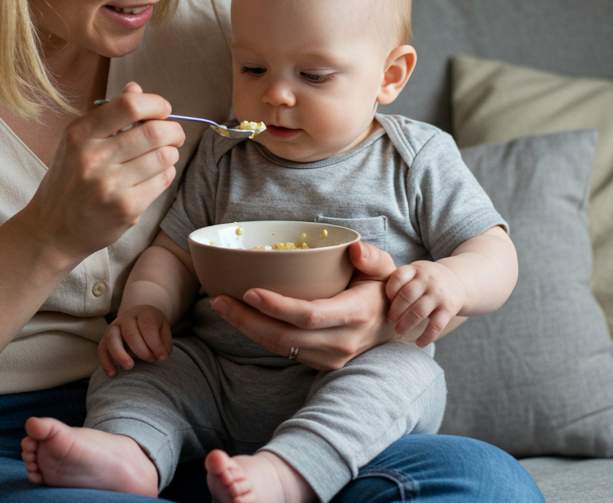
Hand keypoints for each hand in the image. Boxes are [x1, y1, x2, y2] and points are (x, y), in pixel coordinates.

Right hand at [20, 83, 184, 263]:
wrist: (52, 229)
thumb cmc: (69, 181)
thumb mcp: (78, 142)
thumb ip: (109, 115)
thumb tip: (137, 88)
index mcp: (80, 134)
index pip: (129, 105)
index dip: (155, 103)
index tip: (162, 110)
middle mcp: (92, 158)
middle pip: (154, 132)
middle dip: (173, 130)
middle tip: (173, 134)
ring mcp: (109, 185)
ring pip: (164, 156)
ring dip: (171, 153)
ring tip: (162, 156)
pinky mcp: (125, 209)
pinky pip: (163, 181)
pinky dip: (166, 174)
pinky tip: (155, 175)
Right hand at [99, 304, 171, 376]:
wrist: (139, 316)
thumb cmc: (154, 327)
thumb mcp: (164, 330)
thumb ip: (164, 343)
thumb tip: (161, 357)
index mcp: (144, 314)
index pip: (147, 326)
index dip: (155, 343)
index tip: (163, 357)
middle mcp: (127, 319)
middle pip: (130, 332)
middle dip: (141, 350)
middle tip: (151, 360)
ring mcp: (114, 327)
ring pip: (112, 339)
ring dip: (120, 354)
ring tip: (130, 367)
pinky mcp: (105, 339)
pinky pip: (102, 349)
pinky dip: (105, 362)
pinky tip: (113, 374)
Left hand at [208, 241, 398, 370]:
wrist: (395, 330)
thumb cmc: (383, 291)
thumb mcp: (388, 270)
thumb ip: (372, 257)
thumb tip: (354, 249)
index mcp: (356, 316)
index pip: (309, 316)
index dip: (277, 306)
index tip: (249, 291)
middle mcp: (341, 342)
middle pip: (285, 337)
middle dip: (247, 320)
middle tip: (218, 299)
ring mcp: (329, 358)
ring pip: (280, 347)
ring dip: (247, 329)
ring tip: (221, 306)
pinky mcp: (318, 363)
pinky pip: (283, 350)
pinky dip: (258, 334)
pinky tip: (240, 317)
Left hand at [385, 260, 466, 346]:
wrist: (458, 280)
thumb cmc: (425, 281)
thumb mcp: (413, 272)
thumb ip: (396, 282)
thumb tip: (369, 300)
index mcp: (415, 269)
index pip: (398, 277)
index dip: (389, 292)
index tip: (385, 302)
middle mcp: (428, 279)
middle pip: (407, 295)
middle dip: (396, 311)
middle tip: (390, 320)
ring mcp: (439, 294)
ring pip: (419, 311)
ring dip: (406, 324)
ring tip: (399, 331)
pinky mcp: (449, 308)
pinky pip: (436, 325)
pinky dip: (426, 337)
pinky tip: (419, 343)